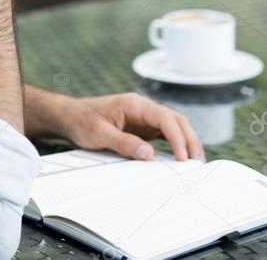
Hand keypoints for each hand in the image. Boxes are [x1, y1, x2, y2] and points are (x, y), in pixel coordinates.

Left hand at [57, 93, 204, 161]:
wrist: (70, 116)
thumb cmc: (82, 120)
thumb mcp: (99, 133)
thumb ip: (123, 142)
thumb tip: (148, 154)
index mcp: (134, 104)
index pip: (164, 118)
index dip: (177, 137)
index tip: (182, 157)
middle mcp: (143, 109)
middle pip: (175, 120)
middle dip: (189, 140)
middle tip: (197, 163)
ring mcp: (144, 118)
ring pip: (174, 127)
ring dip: (186, 142)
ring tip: (195, 163)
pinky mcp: (142, 128)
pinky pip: (164, 135)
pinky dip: (175, 145)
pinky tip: (181, 158)